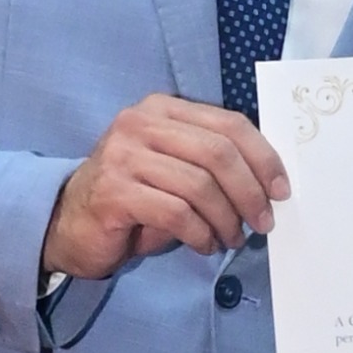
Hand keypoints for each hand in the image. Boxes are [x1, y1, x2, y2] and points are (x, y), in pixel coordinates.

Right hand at [41, 95, 289, 279]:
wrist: (71, 223)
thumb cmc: (135, 197)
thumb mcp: (177, 169)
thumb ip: (213, 164)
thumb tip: (270, 184)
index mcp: (163, 109)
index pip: (229, 124)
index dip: (264, 157)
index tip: (282, 190)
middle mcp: (140, 123)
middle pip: (218, 153)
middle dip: (250, 192)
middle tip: (264, 222)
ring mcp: (123, 155)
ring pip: (199, 186)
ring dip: (226, 220)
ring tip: (231, 239)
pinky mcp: (114, 191)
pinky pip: (176, 213)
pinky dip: (200, 234)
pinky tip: (204, 244)